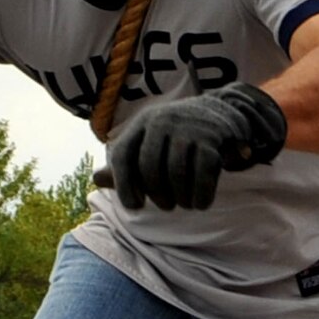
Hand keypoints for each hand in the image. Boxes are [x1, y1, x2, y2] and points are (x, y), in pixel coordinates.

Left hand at [108, 83, 287, 210]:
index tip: (135, 206)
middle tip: (166, 207)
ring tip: (184, 204)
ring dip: (180, 198)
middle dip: (156, 194)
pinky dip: (201, 195)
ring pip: (176, 173)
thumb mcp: (150, 142)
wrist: (222, 112)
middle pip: (149, 167)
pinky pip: (203, 173)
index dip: (123, 185)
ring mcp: (188, 128)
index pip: (122, 155)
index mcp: (143, 122)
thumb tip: (96, 179)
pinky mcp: (212, 138)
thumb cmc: (179, 135)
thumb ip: (127, 163)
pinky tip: (200, 204)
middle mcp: (162, 121)